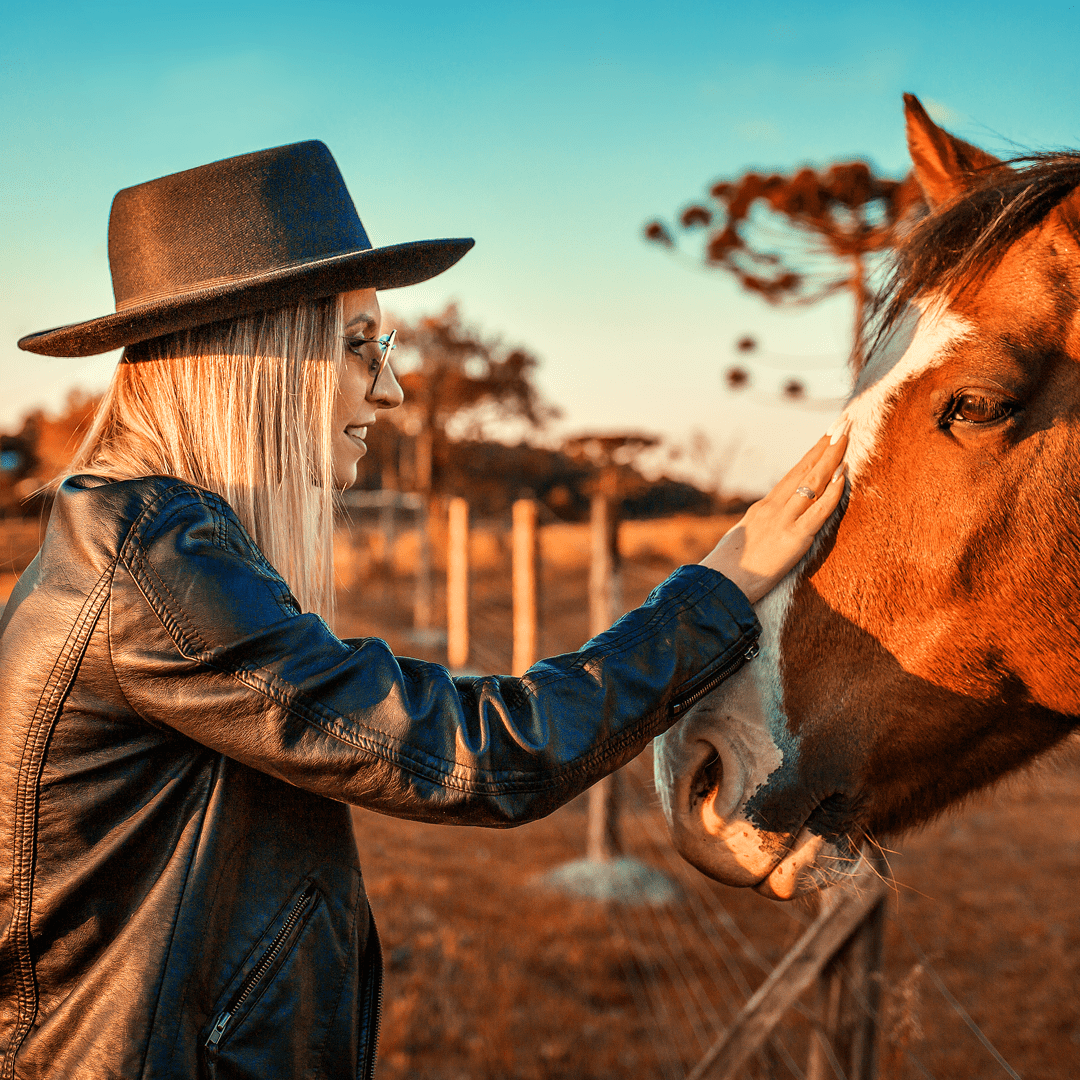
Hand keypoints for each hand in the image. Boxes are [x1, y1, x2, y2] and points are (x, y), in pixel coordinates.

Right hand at [699, 434, 847, 603]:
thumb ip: (759, 526)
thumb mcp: (744, 538)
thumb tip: (767, 522)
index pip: (795, 473)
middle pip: (805, 469)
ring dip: (833, 457)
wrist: (718, 584)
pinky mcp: (793, 538)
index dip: (813, 453)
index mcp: (763, 507)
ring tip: (847, 435)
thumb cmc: (728, 568)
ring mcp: (784, 520)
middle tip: (844, 421)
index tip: (828, 434)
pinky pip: (818, 511)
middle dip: (826, 444)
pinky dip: (833, 492)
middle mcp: (774, 507)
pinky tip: (844, 475)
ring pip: (813, 482)